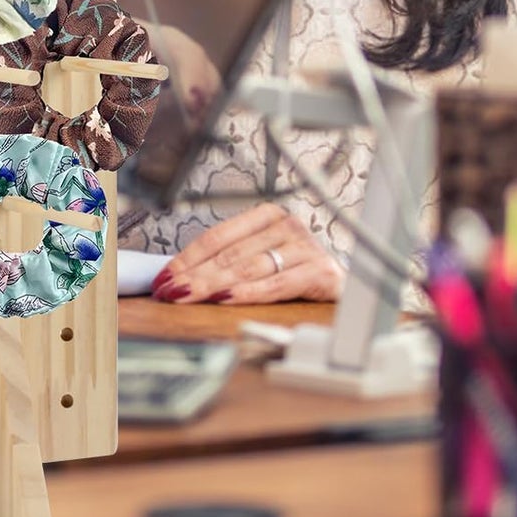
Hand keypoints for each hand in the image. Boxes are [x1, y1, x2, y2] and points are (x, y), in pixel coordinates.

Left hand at [150, 203, 344, 304]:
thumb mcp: (263, 260)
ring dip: (212, 284)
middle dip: (194, 274)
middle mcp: (287, 226)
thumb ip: (229, 262)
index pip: (218, 236)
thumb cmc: (300, 275)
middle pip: (229, 253)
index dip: (187, 257)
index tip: (164, 277)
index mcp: (268, 217)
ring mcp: (305, 247)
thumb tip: (180, 277)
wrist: (352, 291)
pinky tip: (226, 299)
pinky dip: (248, 293)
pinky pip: (276, 285)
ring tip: (187, 296)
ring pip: (248, 267)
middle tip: (169, 290)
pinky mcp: (320, 272)